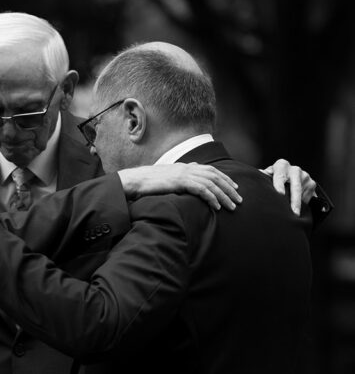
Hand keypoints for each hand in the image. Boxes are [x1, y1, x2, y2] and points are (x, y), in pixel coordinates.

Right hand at [118, 163, 241, 210]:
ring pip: (211, 183)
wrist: (135, 180)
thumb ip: (178, 181)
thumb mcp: (166, 180)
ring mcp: (184, 174)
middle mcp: (187, 168)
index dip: (224, 178)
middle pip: (215, 176)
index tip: (234, 188)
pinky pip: (201, 190)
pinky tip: (217, 207)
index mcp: (185, 166)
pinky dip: (211, 198)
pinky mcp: (180, 182)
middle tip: (239, 200)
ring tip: (232, 206)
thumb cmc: (148, 183)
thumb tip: (186, 187)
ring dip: (224, 195)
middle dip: (229, 188)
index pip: (211, 170)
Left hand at [262, 158, 316, 214]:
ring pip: (302, 194)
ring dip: (298, 204)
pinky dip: (303, 204)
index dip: (279, 185)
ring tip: (293, 214)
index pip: (280, 176)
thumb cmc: (272, 179)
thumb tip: (257, 176)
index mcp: (281, 166)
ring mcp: (305, 176)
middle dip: (295, 201)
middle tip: (293, 213)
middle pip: (296, 187)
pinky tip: (298, 208)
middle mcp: (294, 169)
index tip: (280, 194)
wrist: (287, 177)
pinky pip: (308, 197)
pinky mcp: (312, 184)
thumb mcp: (267, 177)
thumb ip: (262, 178)